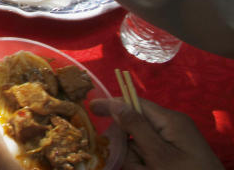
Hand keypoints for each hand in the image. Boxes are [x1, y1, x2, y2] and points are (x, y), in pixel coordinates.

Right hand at [90, 98, 223, 169]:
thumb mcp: (159, 155)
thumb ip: (136, 128)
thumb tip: (116, 103)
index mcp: (170, 120)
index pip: (135, 103)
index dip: (112, 105)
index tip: (90, 107)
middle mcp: (173, 125)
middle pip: (136, 126)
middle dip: (129, 146)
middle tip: (138, 167)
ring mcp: (176, 139)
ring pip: (142, 143)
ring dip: (138, 160)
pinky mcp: (177, 152)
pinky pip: (152, 152)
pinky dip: (146, 164)